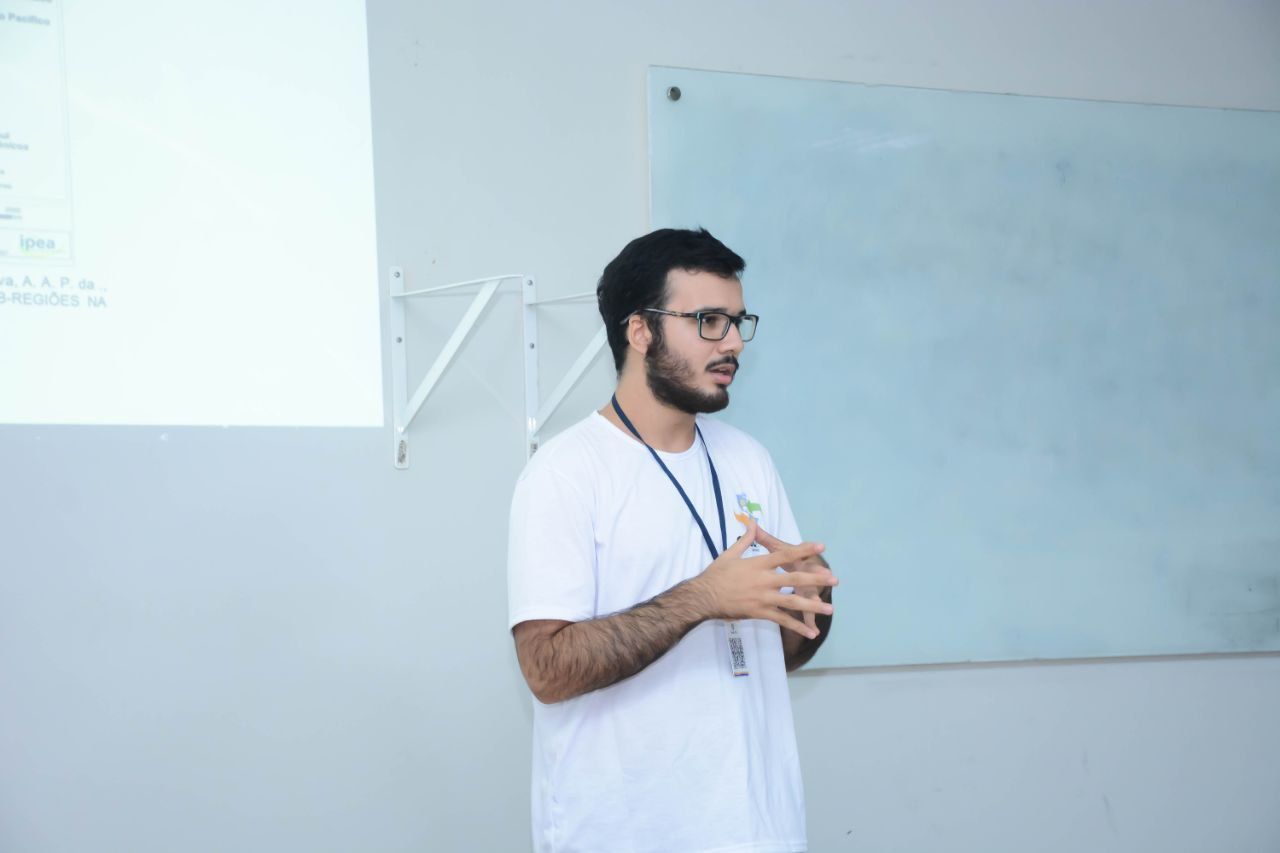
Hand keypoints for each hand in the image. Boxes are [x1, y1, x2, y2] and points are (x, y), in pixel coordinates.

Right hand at [691, 520, 836, 638]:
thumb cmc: (716, 575)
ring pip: (792, 602)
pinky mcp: (760, 613)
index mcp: (758, 564)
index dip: (804, 550)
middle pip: (794, 578)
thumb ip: (746, 539)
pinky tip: (811, 632)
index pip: (785, 554)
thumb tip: (752, 522)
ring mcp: (763, 598)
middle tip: (834, 580)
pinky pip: (782, 620)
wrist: (703, 597)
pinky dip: (797, 626)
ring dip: (812, 605)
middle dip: (816, 579)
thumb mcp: (730, 554)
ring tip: (829, 608)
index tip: (820, 546)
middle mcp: (764, 580)